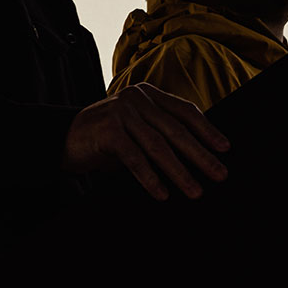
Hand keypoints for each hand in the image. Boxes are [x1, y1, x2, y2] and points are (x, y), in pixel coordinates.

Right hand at [61, 83, 229, 200]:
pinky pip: (135, 158)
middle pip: (176, 130)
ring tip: (195, 191)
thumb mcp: (136, 128)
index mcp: (148, 94)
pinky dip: (150, 178)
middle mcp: (137, 98)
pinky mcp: (108, 131)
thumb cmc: (106, 138)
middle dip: (200, 155)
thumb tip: (198, 156)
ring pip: (158, 146)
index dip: (207, 130)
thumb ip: (159, 132)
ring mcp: (122, 112)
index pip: (184, 111)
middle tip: (219, 174)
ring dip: (179, 172)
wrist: (63, 138)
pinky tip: (162, 193)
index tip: (225, 148)